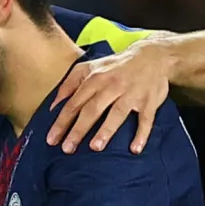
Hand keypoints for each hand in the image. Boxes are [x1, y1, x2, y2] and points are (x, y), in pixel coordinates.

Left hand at [47, 43, 170, 153]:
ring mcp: (132, 94)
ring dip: (106, 130)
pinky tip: (134, 149)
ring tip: (95, 147)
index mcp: (95, 79)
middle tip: (67, 148)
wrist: (152, 56)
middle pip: (92, 109)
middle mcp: (112, 86)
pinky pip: (145, 119)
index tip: (52, 139)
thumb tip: (53, 106)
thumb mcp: (90, 67)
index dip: (62, 121)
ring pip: (117, 113)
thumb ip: (70, 84)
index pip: (74, 103)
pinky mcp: (149, 101)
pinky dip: (141, 134)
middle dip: (79, 129)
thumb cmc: (115, 67)